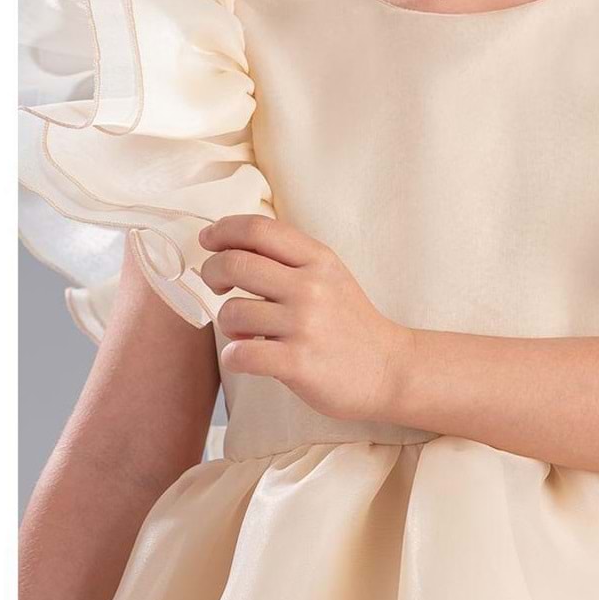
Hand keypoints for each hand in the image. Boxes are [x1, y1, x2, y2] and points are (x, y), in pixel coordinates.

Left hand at [196, 214, 413, 423]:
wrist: (390, 370)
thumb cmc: (350, 323)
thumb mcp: (330, 276)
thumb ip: (290, 258)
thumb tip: (232, 244)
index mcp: (318, 259)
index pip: (259, 229)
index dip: (223, 230)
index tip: (209, 241)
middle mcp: (311, 286)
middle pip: (235, 263)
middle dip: (212, 272)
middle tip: (216, 285)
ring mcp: (305, 325)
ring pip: (232, 312)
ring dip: (227, 323)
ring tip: (245, 331)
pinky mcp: (298, 363)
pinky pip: (241, 354)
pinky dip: (234, 356)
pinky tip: (245, 356)